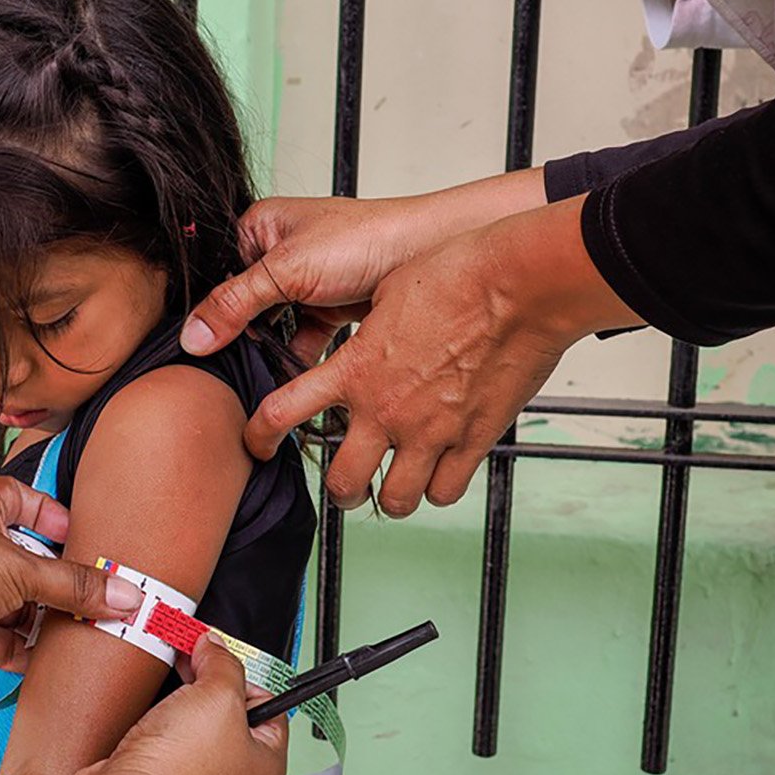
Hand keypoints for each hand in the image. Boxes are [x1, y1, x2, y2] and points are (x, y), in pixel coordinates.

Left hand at [0, 478, 143, 682]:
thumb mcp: (18, 568)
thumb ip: (74, 586)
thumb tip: (127, 595)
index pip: (34, 505)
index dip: (62, 521)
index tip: (96, 542)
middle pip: (38, 565)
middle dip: (70, 584)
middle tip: (116, 600)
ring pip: (27, 609)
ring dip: (56, 623)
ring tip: (102, 634)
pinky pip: (11, 646)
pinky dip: (35, 654)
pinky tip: (66, 661)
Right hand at [91, 638, 287, 774]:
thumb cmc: (180, 770)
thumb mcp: (217, 694)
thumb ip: (222, 664)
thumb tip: (217, 648)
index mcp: (267, 769)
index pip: (270, 709)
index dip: (243, 677)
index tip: (218, 656)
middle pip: (231, 722)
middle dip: (207, 690)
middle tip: (189, 664)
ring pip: (197, 738)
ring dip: (181, 711)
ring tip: (167, 692)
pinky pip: (170, 756)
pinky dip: (160, 735)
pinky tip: (149, 721)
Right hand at [181, 195, 431, 364]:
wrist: (431, 251)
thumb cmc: (366, 238)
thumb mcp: (287, 271)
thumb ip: (236, 305)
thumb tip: (193, 336)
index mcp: (258, 229)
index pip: (216, 277)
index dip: (209, 313)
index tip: (201, 348)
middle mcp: (278, 255)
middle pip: (242, 306)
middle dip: (241, 337)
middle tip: (231, 370)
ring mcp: (305, 284)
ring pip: (272, 328)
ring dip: (271, 352)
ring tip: (261, 379)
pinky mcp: (329, 309)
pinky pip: (301, 341)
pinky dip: (298, 361)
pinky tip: (293, 380)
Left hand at [223, 197, 634, 514]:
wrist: (518, 285)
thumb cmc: (457, 275)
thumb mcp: (385, 293)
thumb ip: (364, 327)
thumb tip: (361, 329)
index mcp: (353, 370)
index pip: (282, 414)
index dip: (259, 438)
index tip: (256, 446)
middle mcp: (385, 410)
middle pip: (342, 480)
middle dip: (339, 489)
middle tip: (345, 485)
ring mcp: (430, 431)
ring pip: (395, 499)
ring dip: (389, 497)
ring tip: (392, 485)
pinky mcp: (474, 440)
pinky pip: (445, 491)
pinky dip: (437, 489)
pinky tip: (437, 474)